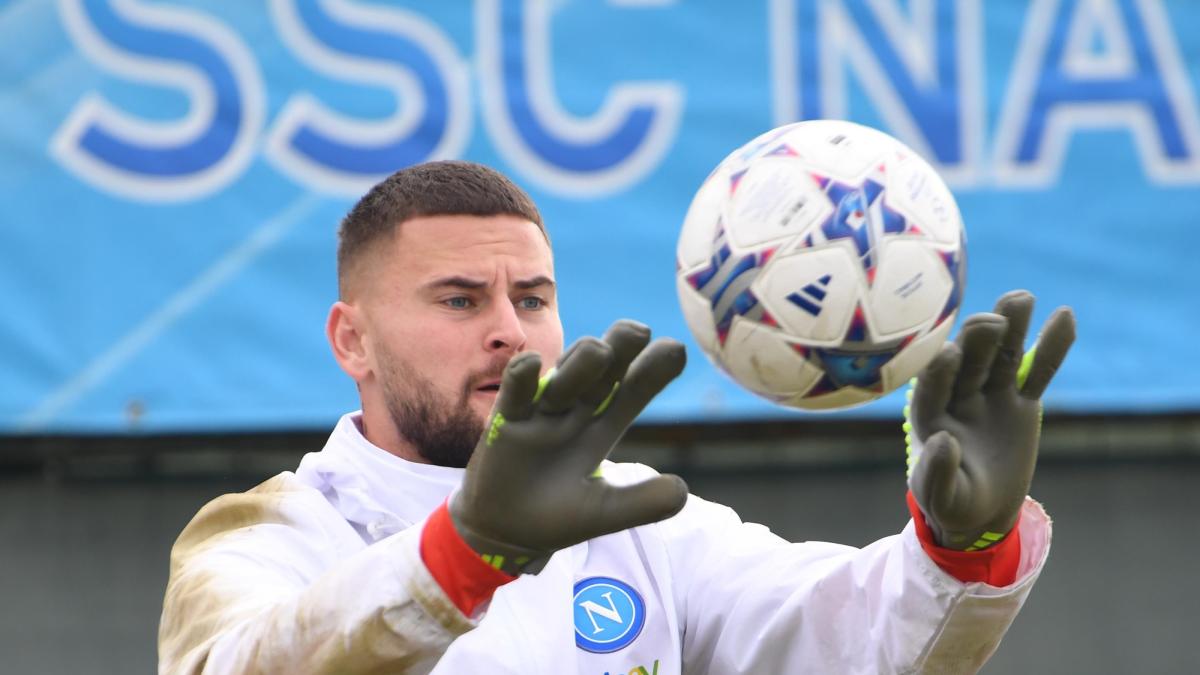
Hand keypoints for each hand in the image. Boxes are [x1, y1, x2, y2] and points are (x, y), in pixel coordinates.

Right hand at [449, 320, 689, 573]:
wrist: (505, 532)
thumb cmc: (558, 518)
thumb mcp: (604, 513)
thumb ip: (642, 504)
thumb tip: (682, 491)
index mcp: (603, 426)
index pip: (633, 390)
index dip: (654, 370)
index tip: (676, 350)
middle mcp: (577, 411)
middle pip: (603, 371)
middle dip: (621, 348)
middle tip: (639, 331)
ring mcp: (542, 412)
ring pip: (565, 376)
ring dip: (581, 362)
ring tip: (599, 350)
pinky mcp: (506, 422)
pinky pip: (515, 393)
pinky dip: (521, 377)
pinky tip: (530, 363)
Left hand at [906, 290, 1075, 549]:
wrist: (978, 510)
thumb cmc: (950, 502)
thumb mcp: (940, 497)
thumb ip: (937, 473)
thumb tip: (943, 440)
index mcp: (929, 416)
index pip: (931, 387)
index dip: (939, 372)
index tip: (949, 354)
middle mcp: (957, 396)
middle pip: (968, 361)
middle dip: (977, 341)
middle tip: (990, 320)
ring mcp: (990, 394)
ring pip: (1001, 355)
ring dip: (1011, 327)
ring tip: (1021, 297)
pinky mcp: (1020, 401)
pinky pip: (1037, 370)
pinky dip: (1051, 346)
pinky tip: (1065, 316)